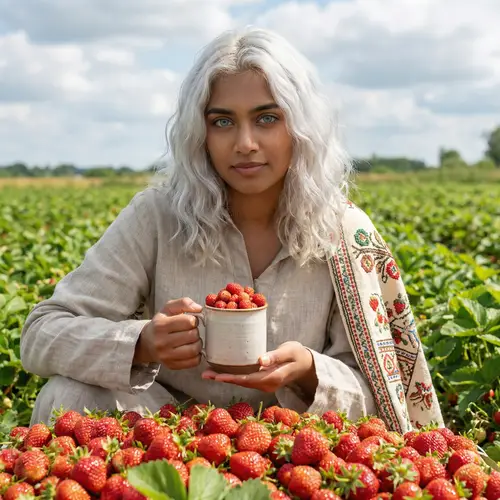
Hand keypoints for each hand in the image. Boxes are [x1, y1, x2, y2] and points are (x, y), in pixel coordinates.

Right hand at [134, 298, 202, 369]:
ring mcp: (166, 356)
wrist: (147, 343)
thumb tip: (199, 308)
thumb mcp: (168, 308)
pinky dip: (197, 355)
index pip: (188, 322)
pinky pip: (194, 362)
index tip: (190, 321)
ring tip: (192, 340)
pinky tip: (190, 349)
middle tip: (190, 331)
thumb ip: (184, 303)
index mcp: (161, 325)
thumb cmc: (160, 323)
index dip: (194, 320)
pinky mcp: (172, 365)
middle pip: (193, 336)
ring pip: (194, 350)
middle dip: (195, 331)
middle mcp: (162, 342)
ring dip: (197, 343)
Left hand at [201, 341, 316, 393]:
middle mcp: (266, 384)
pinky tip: (222, 372)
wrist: (308, 365)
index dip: (231, 378)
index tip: (217, 376)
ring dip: (225, 378)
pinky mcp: (263, 380)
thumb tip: (261, 361)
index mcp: (272, 378)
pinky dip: (233, 376)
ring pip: (242, 382)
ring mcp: (264, 384)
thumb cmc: (299, 354)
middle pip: (241, 383)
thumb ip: (276, 356)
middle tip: (205, 374)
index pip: (248, 380)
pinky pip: (245, 379)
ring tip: (208, 374)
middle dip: (223, 379)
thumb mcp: (290, 351)